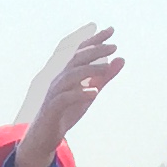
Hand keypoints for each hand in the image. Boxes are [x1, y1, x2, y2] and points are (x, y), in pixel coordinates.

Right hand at [15, 26, 121, 166]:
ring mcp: (54, 93)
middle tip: (113, 46)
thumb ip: (104, 76)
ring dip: (89, 70)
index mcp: (68, 74)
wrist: (44, 136)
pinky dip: (80, 94)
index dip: (95, 40)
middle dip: (94, 51)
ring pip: (70, 76)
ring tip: (107, 68)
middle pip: (76, 60)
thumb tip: (121, 59)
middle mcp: (60, 79)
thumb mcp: (90, 92)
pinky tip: (94, 93)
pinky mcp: (52, 109)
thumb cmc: (66, 112)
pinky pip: (65, 98)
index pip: (81, 52)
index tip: (111, 30)